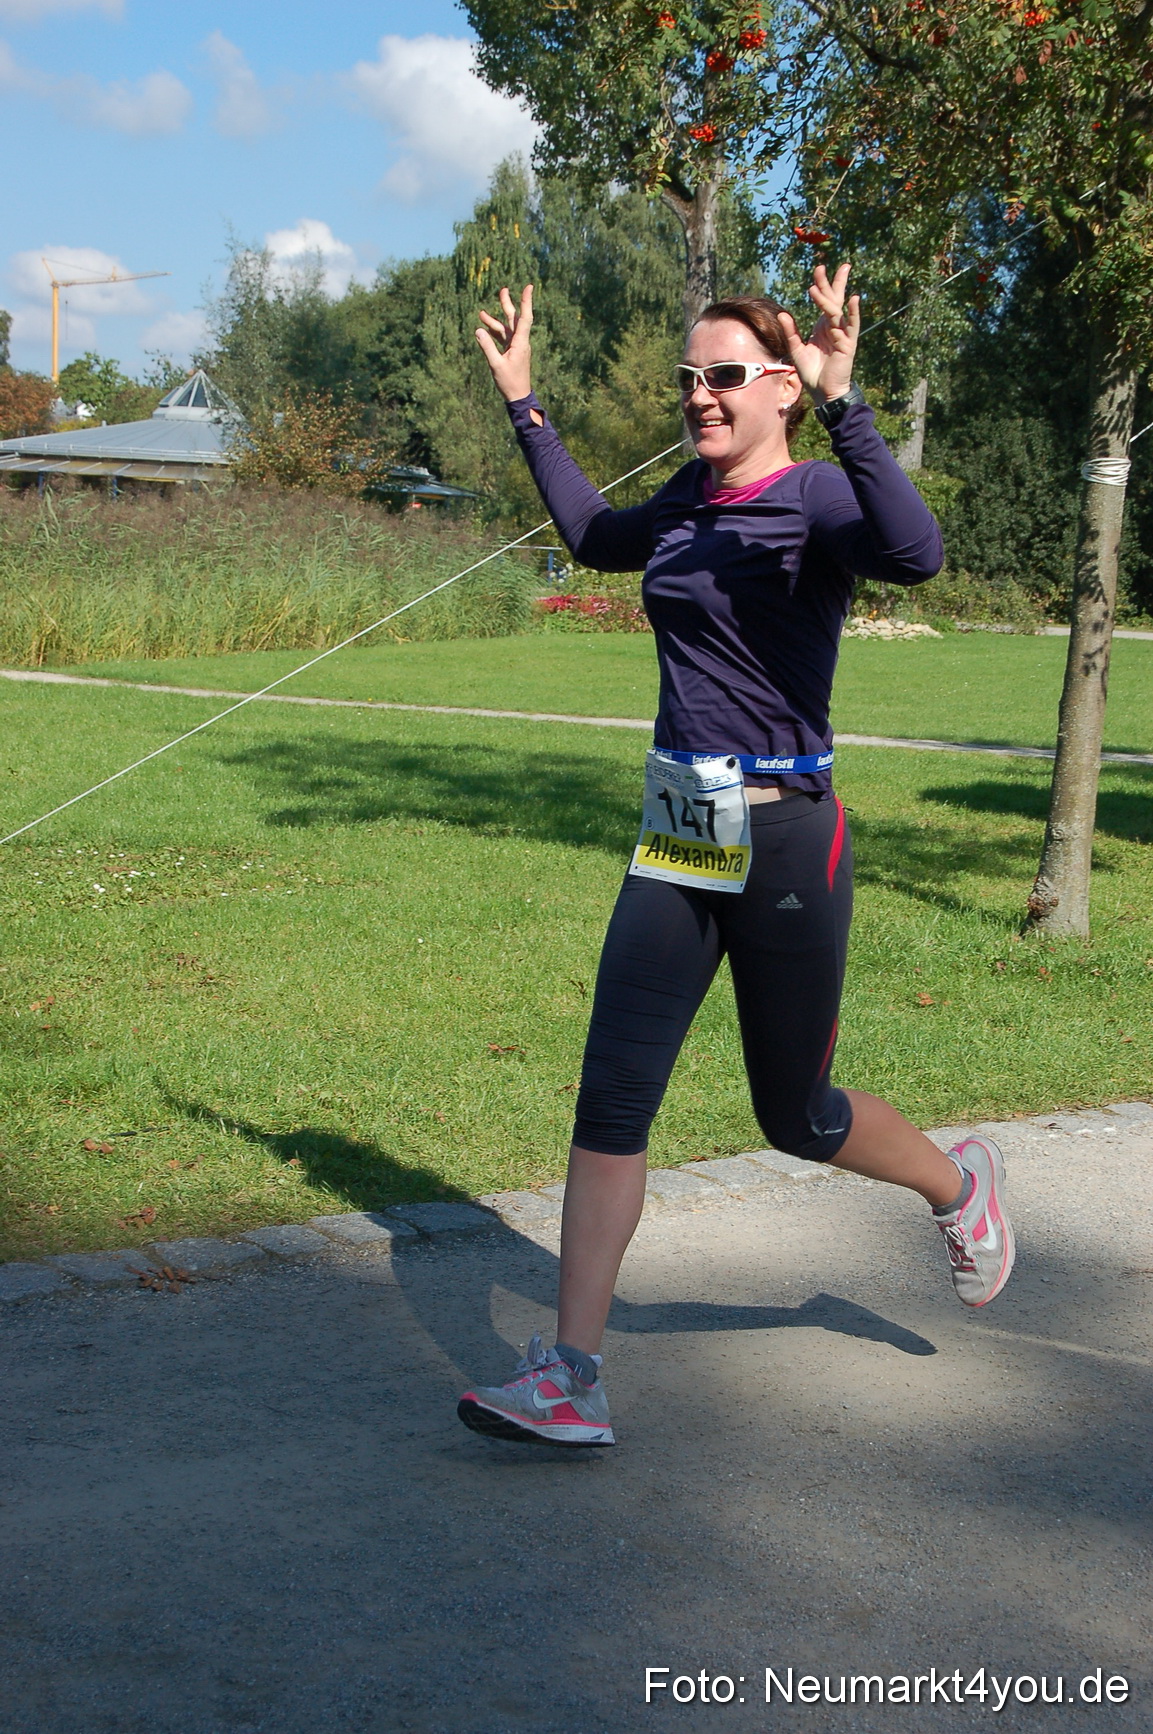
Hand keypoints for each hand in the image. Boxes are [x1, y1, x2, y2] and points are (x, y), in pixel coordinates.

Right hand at [475, 284, 533, 402]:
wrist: (518, 396)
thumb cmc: (510, 382)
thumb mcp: (496, 364)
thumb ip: (487, 347)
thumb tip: (478, 330)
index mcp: (520, 343)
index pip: (525, 317)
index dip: (526, 301)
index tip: (528, 287)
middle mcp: (520, 342)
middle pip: (514, 319)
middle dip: (508, 304)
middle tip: (503, 290)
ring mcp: (515, 347)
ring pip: (506, 329)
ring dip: (494, 321)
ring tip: (481, 313)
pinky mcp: (511, 353)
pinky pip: (502, 339)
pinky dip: (494, 333)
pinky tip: (484, 328)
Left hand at [777, 263, 859, 404]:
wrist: (824, 392)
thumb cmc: (813, 373)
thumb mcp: (797, 350)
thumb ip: (791, 332)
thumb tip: (782, 314)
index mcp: (824, 326)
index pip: (825, 301)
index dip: (822, 285)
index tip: (819, 269)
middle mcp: (834, 327)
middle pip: (834, 300)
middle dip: (830, 282)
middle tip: (821, 266)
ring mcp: (842, 335)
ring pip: (836, 312)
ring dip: (827, 298)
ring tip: (817, 287)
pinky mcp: (847, 345)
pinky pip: (851, 326)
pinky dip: (853, 313)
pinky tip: (854, 299)